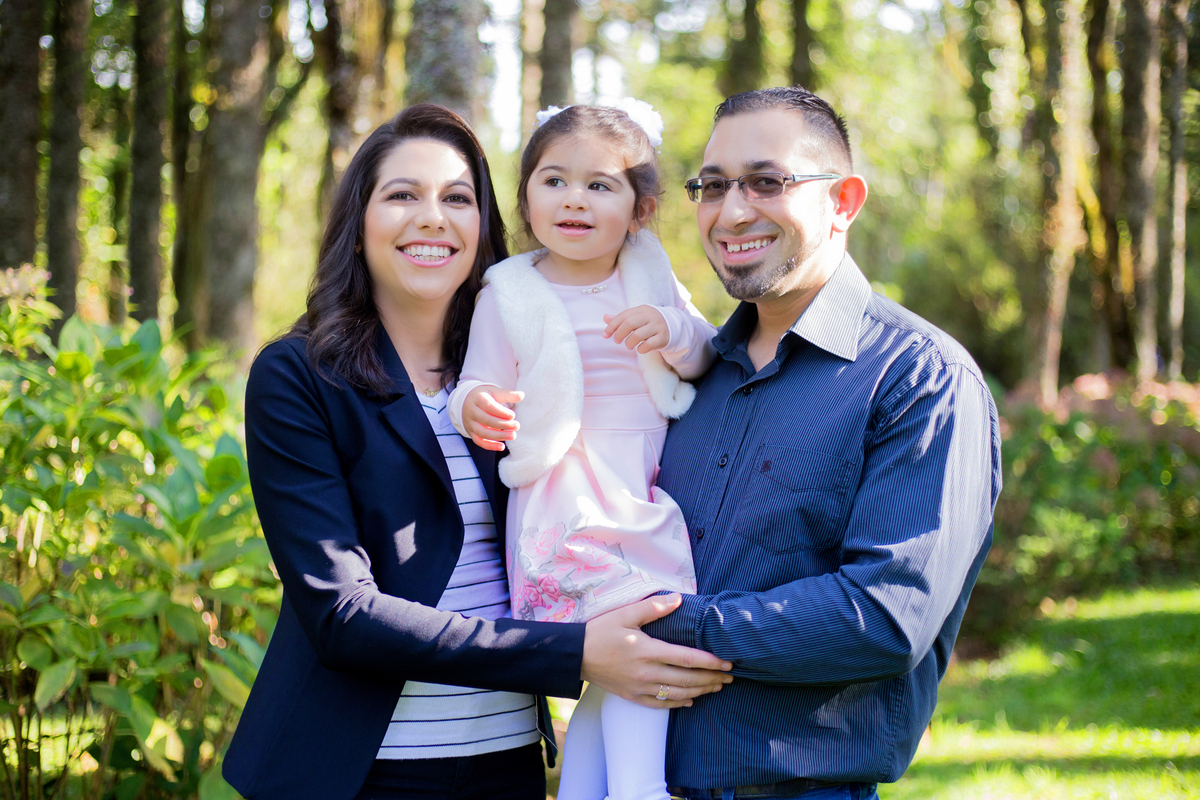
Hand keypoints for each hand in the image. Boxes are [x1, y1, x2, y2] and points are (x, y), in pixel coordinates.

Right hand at [461, 386, 522, 451]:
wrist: (468, 401)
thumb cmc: (486, 396)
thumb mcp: (495, 392)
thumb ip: (508, 394)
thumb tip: (521, 395)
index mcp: (478, 399)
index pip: (488, 406)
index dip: (501, 412)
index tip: (513, 415)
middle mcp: (471, 411)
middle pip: (486, 420)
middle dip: (503, 424)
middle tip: (517, 426)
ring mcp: (470, 423)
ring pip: (482, 433)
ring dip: (499, 436)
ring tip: (513, 435)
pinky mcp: (471, 432)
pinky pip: (479, 441)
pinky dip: (490, 446)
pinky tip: (502, 447)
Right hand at [581, 593, 732, 708]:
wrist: (576, 655)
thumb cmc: (600, 632)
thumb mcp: (625, 614)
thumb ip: (653, 607)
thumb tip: (678, 600)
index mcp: (647, 651)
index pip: (687, 658)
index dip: (710, 662)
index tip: (727, 662)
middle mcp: (647, 673)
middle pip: (687, 679)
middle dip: (712, 678)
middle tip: (730, 676)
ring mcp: (640, 688)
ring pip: (678, 693)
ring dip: (700, 691)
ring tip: (716, 687)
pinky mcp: (632, 696)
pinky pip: (660, 704)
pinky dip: (678, 703)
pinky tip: (690, 699)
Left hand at [603, 306, 669, 353]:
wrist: (672, 327)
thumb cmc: (648, 323)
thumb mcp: (636, 318)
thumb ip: (621, 319)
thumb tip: (605, 317)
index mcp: (641, 309)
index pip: (623, 316)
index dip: (612, 326)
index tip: (605, 335)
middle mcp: (650, 316)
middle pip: (630, 323)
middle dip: (619, 334)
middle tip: (616, 341)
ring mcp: (657, 326)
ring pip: (638, 335)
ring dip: (629, 343)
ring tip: (628, 346)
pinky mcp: (663, 337)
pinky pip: (649, 344)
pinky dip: (641, 349)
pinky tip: (639, 349)